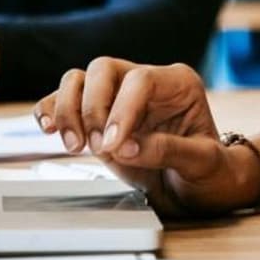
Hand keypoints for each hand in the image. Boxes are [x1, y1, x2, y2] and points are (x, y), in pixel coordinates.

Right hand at [33, 58, 256, 217]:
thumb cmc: (211, 173)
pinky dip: (52, 110)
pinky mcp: (97, 117)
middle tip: (95, 147)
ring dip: (67, 109)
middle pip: (104, 70)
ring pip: (80, 80)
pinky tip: (48, 128)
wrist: (201, 190)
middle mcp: (145, 83)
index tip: (113, 145)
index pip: (140, 80)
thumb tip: (127, 146)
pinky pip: (67, 100)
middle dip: (92, 107)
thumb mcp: (203, 163)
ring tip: (72, 144)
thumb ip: (168, 151)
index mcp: (178, 84)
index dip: (122, 110)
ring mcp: (118, 98)